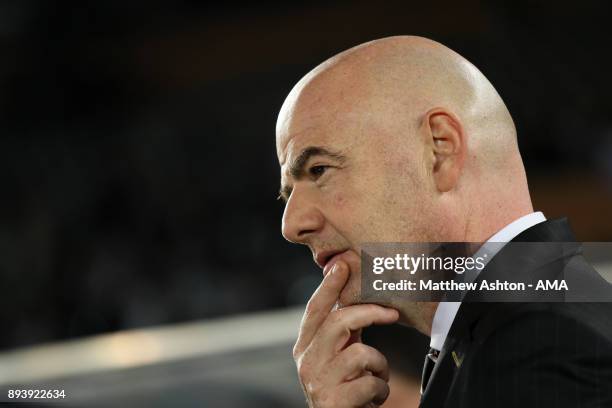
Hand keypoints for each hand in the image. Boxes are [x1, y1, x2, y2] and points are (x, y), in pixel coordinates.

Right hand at [293, 261, 399, 407]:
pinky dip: (381, 389)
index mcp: (305, 347)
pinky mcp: (334, 402)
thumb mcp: (338, 357)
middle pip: (338, 321)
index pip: (315, 309)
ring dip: (379, 365)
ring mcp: (318, 382)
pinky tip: (374, 397)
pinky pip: (371, 383)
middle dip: (369, 312)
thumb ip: (342, 332)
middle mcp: (306, 362)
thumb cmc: (343, 390)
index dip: (329, 286)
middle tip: (392, 313)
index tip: (342, 264)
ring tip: (377, 377)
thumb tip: (355, 297)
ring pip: (359, 352)